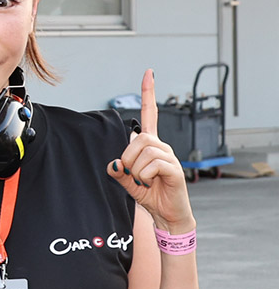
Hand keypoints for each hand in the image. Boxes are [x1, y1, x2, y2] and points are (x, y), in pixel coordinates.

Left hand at [107, 69, 195, 232]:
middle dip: (128, 158)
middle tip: (132, 175)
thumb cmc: (149, 195)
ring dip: (136, 170)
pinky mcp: (175, 170)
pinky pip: (153, 165)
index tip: (148, 73)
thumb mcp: (127, 181)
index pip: (150, 114)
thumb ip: (118, 170)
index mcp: (150, 145)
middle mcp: (162, 146)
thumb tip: (112, 163)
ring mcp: (170, 157)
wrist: (167, 215)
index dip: (148, 93)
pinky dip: (145, 177)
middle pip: (139, 138)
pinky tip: (151, 184)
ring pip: (144, 152)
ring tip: (143, 182)